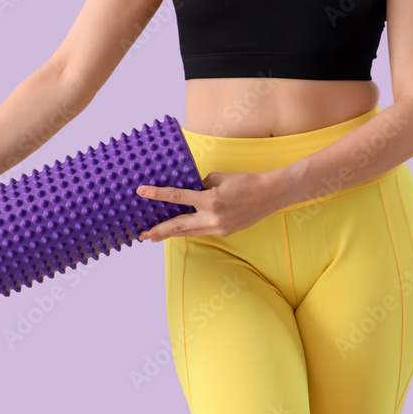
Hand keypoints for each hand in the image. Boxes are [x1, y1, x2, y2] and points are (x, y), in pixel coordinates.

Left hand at [135, 171, 281, 241]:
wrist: (271, 194)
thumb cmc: (246, 181)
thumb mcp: (218, 177)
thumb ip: (199, 185)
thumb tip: (186, 192)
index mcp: (210, 200)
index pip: (177, 196)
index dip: (157, 194)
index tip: (141, 192)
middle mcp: (213, 217)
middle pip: (178, 226)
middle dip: (158, 231)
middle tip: (142, 235)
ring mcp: (219, 228)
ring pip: (188, 232)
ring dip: (170, 234)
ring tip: (154, 236)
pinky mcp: (224, 232)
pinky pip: (201, 231)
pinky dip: (188, 230)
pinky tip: (178, 231)